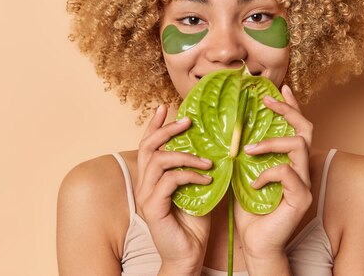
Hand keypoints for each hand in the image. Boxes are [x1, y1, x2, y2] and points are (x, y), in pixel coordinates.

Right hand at [134, 105, 213, 273]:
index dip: (155, 124)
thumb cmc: (194, 224)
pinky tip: (207, 179)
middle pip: (148, 146)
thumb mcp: (199, 189)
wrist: (189, 256)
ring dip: (185, 155)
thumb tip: (218, 147)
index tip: (166, 107)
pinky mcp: (154, 208)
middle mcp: (145, 184)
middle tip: (188, 120)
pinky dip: (189, 176)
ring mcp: (147, 196)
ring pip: (158, 160)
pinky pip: (169, 181)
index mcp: (153, 177)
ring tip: (208, 160)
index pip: (148, 144)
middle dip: (167, 129)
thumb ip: (199, 169)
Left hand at [234, 84, 313, 260]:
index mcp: (291, 160)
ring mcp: (305, 182)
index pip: (297, 126)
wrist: (256, 243)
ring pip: (299, 145)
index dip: (291, 105)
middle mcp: (303, 168)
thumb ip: (244, 153)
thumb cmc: (249, 210)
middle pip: (306, 128)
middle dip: (287, 110)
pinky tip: (253, 183)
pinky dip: (267, 173)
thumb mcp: (242, 173)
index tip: (279, 87)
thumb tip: (229, 129)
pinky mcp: (302, 197)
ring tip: (248, 148)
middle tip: (266, 99)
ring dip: (271, 142)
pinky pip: (287, 173)